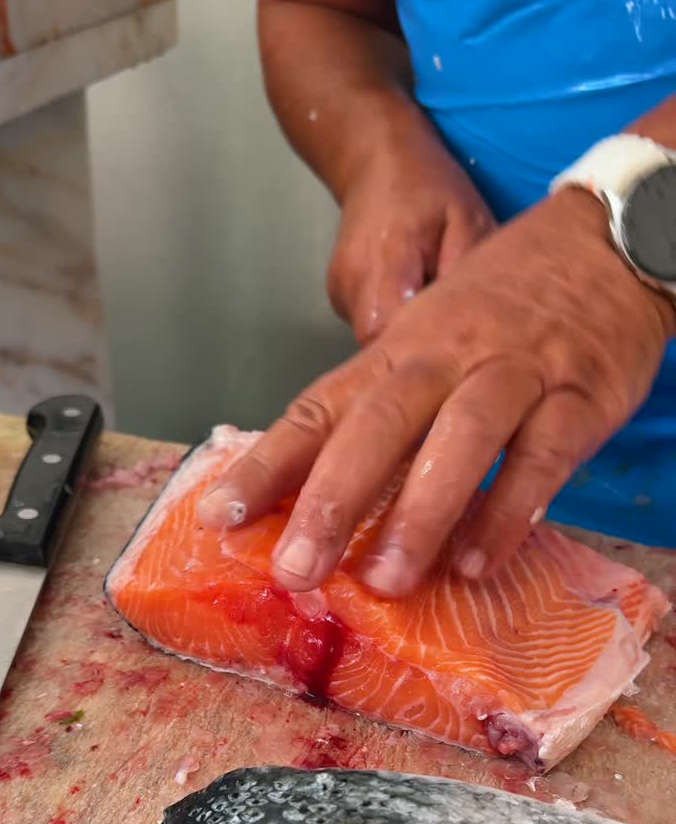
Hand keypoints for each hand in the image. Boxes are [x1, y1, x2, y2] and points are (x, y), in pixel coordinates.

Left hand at [200, 187, 673, 594]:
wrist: (604, 243)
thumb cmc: (499, 308)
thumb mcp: (427, 342)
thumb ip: (379, 412)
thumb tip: (314, 495)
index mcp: (395, 353)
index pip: (319, 409)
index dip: (268, 465)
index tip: (220, 518)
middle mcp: (444, 360)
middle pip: (378, 424)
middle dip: (331, 499)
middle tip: (297, 570)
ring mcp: (512, 375)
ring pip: (460, 439)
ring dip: (418, 512)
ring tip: (385, 580)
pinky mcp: (577, 398)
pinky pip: (541, 458)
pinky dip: (508, 510)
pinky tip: (477, 562)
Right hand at [327, 123, 495, 343]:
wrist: (375, 159)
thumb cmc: (428, 187)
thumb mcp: (468, 220)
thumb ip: (467, 275)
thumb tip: (472, 326)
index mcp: (385, 263)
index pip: (389, 336)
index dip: (420, 353)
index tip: (451, 354)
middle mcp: (352, 285)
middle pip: (381, 347)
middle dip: (416, 348)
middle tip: (450, 336)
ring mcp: (340, 294)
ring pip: (374, 339)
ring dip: (405, 333)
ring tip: (432, 308)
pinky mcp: (339, 298)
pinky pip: (369, 325)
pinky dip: (393, 320)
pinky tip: (412, 298)